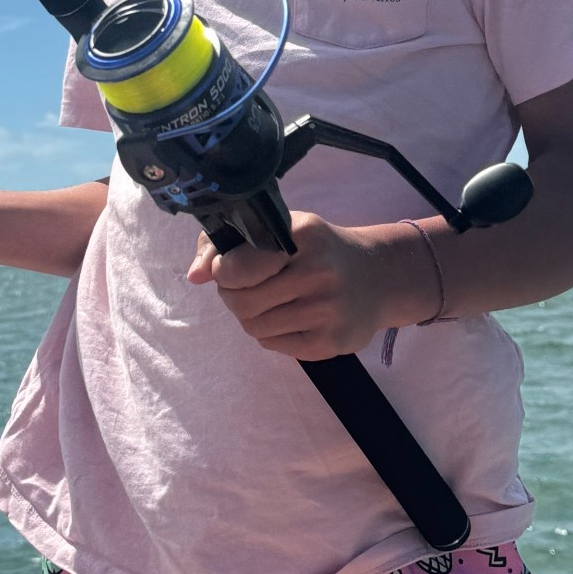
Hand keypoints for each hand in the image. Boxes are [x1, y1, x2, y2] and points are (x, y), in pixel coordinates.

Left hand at [187, 213, 393, 358]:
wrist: (378, 277)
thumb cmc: (316, 249)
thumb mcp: (281, 228)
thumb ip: (229, 242)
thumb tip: (194, 275)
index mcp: (302, 235)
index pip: (236, 267)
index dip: (224, 271)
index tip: (231, 267)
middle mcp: (318, 272)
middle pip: (240, 302)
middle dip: (232, 296)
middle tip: (245, 287)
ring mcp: (328, 310)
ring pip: (254, 326)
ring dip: (251, 316)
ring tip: (270, 301)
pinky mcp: (331, 342)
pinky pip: (273, 344)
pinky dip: (271, 333)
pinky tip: (290, 316)